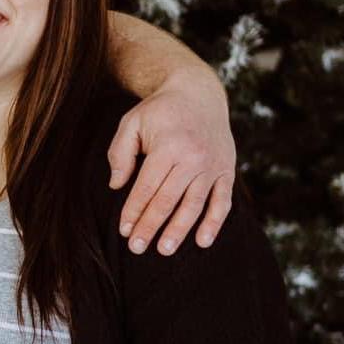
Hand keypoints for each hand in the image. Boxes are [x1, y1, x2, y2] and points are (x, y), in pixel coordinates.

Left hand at [107, 75, 234, 254]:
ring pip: (195, 205)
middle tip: (137, 248)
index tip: (124, 230)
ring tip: (164, 250)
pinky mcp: (227, 170)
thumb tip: (116, 186)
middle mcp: (193, 157)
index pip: (147, 187)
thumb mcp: (131, 122)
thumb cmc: (159, 111)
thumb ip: (120, 153)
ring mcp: (213, 165)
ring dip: (180, 230)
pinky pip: (222, 201)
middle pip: (169, 200)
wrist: (198, 93)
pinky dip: (214, 223)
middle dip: (151, 226)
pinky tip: (202, 242)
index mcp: (168, 145)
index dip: (134, 211)